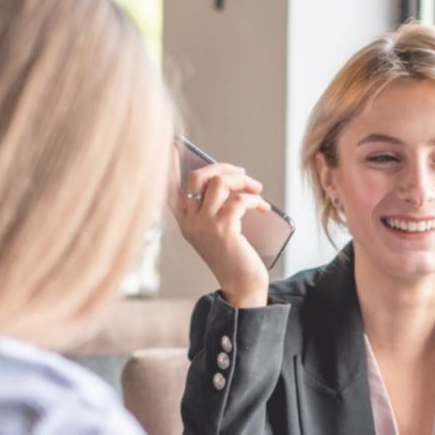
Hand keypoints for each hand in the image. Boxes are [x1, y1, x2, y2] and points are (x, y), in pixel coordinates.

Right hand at [170, 161, 271, 307]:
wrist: (242, 286)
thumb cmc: (234, 257)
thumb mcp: (217, 232)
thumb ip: (214, 209)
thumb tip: (227, 180)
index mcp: (185, 222)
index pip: (171, 189)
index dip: (171, 167)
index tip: (174, 148)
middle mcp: (190, 222)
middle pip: (199, 177)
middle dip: (224, 169)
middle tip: (243, 175)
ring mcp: (205, 225)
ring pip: (219, 183)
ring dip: (243, 180)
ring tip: (256, 189)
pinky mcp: (224, 230)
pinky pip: (239, 200)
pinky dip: (255, 199)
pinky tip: (264, 207)